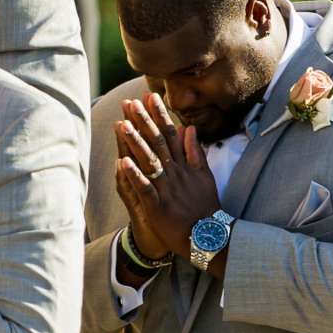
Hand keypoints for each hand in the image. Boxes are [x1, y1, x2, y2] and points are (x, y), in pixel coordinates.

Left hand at [112, 94, 219, 264]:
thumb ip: (195, 152)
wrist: (210, 237)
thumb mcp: (205, 176)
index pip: (171, 134)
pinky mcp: (159, 207)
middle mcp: (175, 174)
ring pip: (150, 162)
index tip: (150, 96)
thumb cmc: (206, 208)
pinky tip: (122, 162)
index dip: (160, 114)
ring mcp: (167, 190)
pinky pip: (145, 189)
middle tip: (130, 103)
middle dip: (144, 122)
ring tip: (122, 125)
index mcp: (184, 166)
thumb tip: (190, 128)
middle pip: (158, 143)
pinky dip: (135, 175)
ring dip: (136, 143)